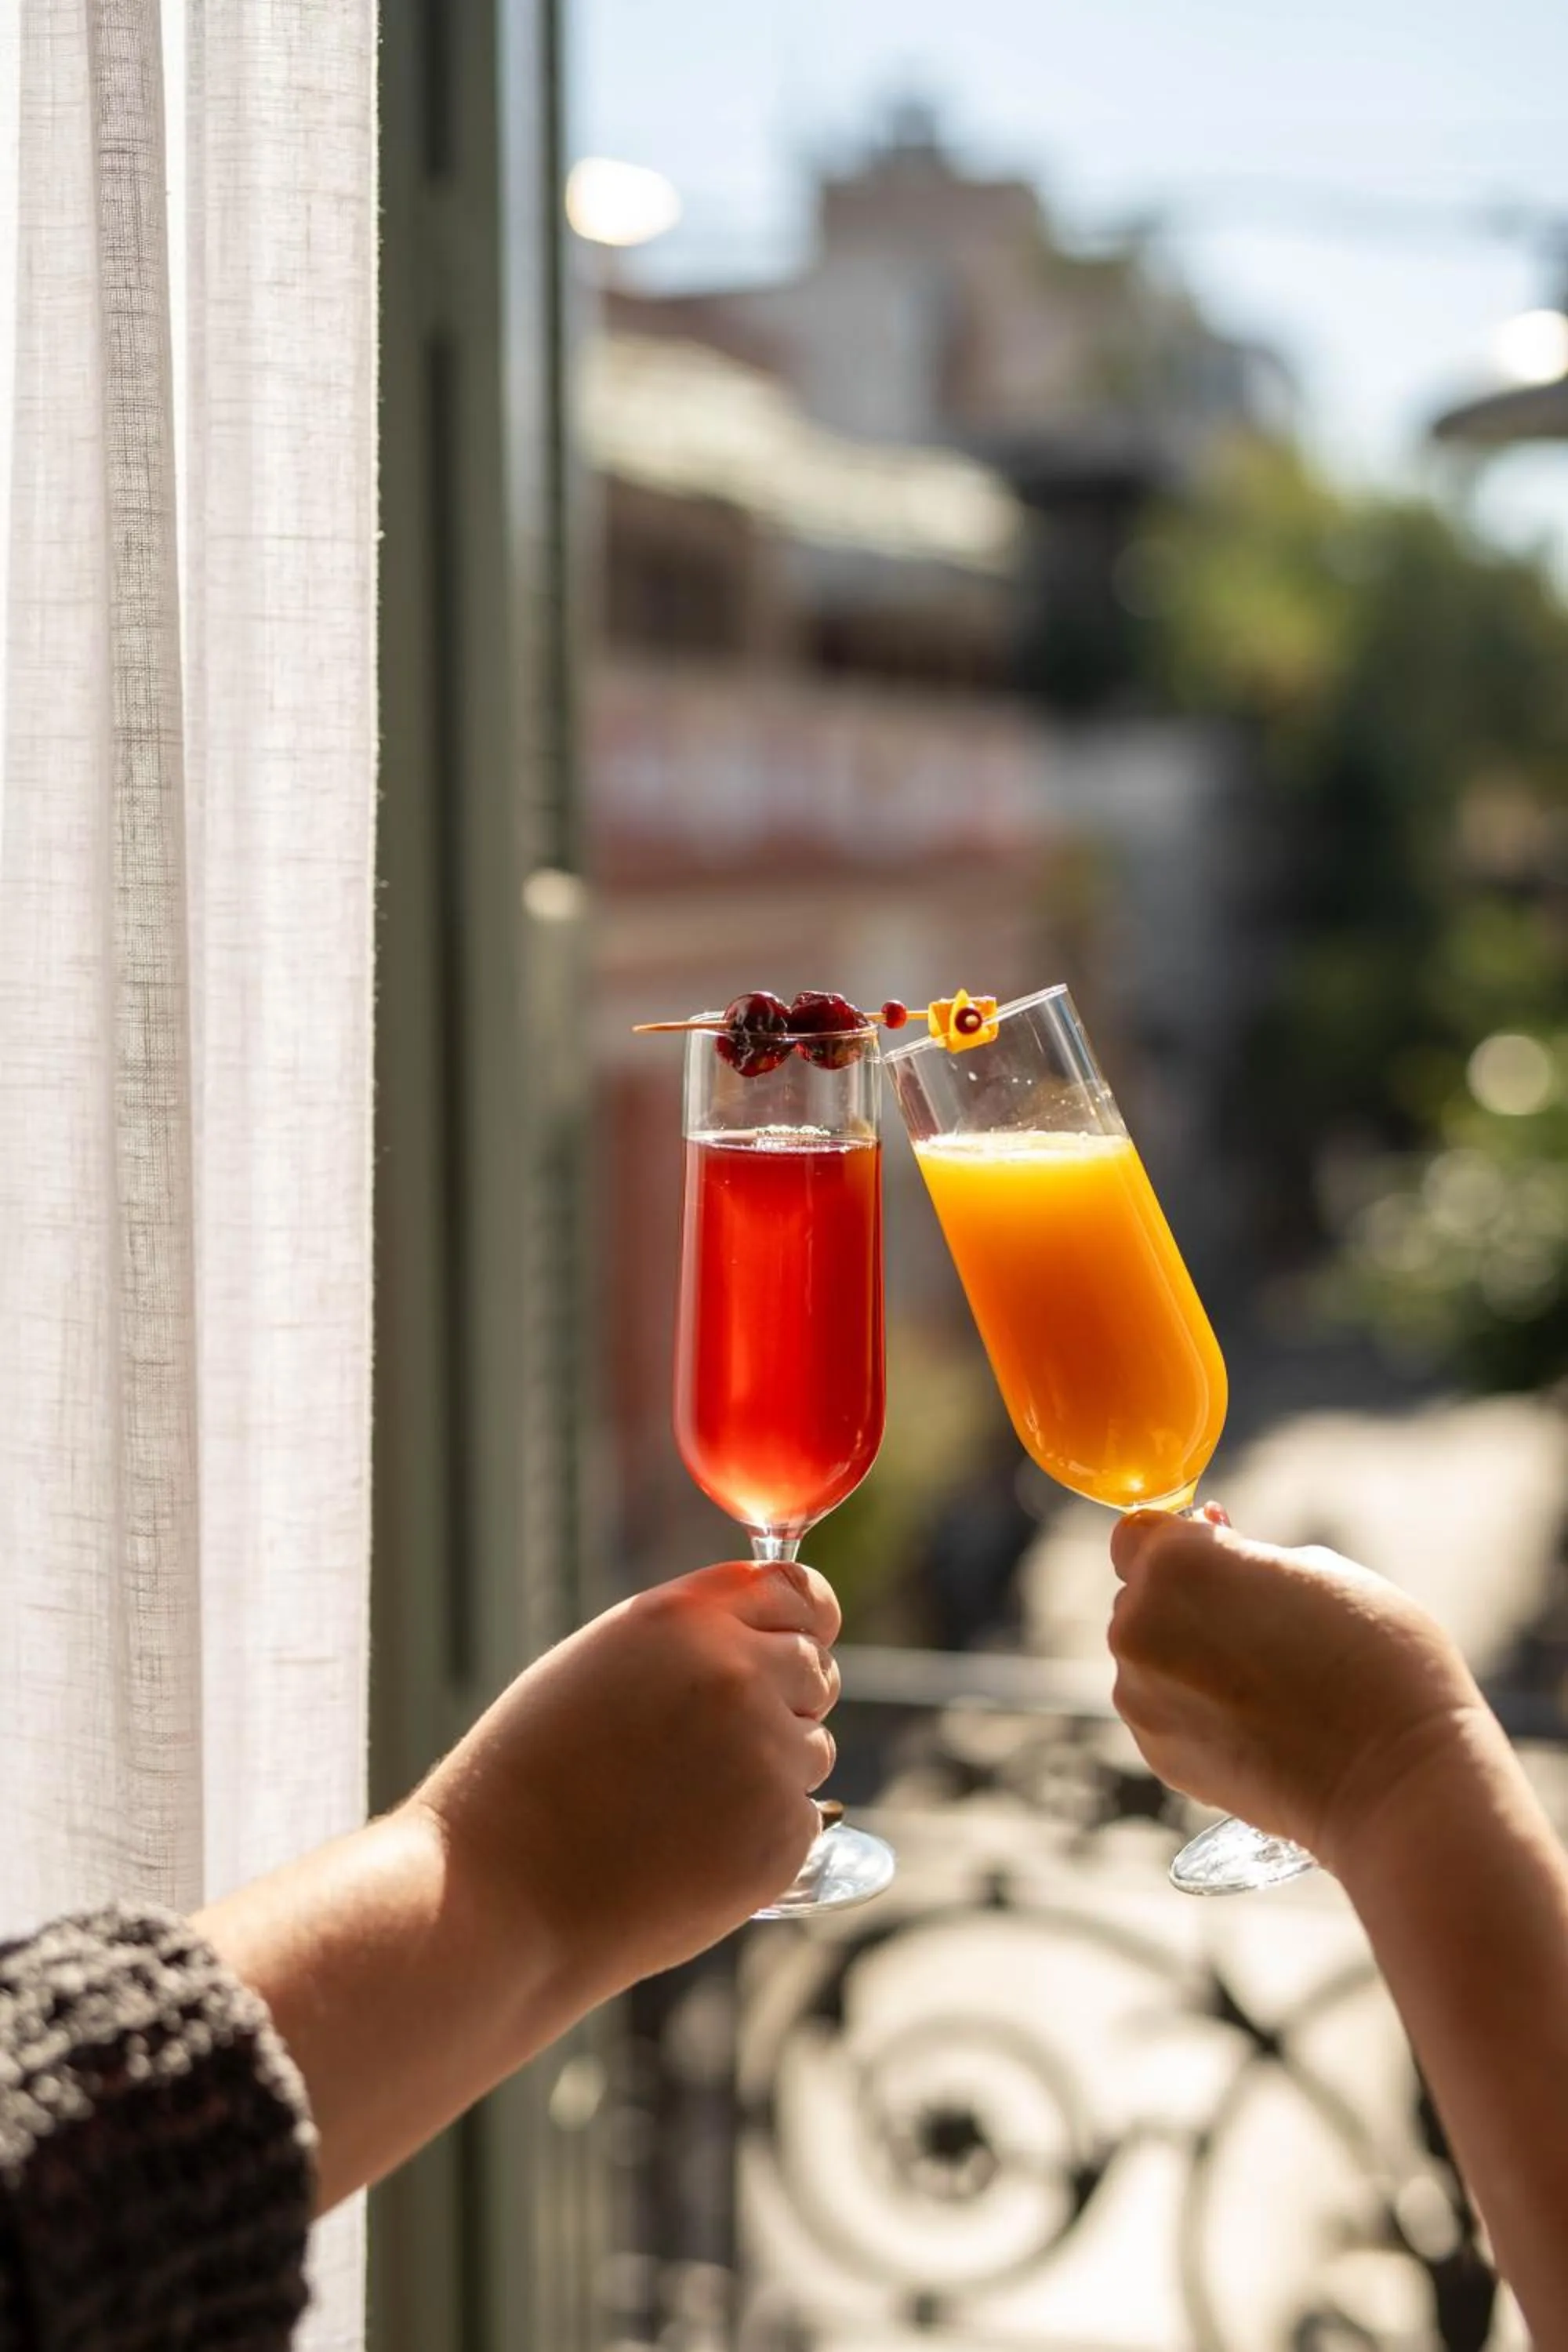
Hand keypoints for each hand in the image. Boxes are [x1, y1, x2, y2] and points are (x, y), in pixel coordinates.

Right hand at [414, 1559, 840, 2023]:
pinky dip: (761, 1836)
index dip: (806, 1620)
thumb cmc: (534, 1776)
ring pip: (812, 1749)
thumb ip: (690, 1641)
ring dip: (770, 1771)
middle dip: (786, 1700)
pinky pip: (801, 1819)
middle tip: (713, 1747)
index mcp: (686, 1618)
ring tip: (679, 1805)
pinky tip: (691, 1851)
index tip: (807, 1638)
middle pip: (817, 1671)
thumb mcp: (602, 1664)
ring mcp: (766, 1755)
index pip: (796, 1591)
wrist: (504, 1892)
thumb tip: (768, 1642)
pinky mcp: (781, 1834)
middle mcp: (737, 1674)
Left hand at [1107, 1512, 1484, 1875]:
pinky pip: (1163, 1710)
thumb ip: (1247, 1557)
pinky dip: (1196, 1710)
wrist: (1397, 1783)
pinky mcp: (1157, 1755)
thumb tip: (1215, 1558)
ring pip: (1150, 1655)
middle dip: (1187, 1601)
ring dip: (1188, 1657)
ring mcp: (1141, 1697)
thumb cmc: (1376, 1659)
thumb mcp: (1320, 1568)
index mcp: (1176, 1565)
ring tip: (1271, 1682)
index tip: (1221, 1556)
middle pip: (1142, 1596)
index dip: (1178, 1542)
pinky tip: (1259, 1724)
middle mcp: (1138, 1627)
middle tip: (1264, 1625)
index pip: (1136, 1534)